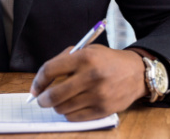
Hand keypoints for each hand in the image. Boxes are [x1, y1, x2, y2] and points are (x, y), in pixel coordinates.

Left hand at [29, 45, 147, 120]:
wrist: (135, 72)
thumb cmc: (105, 60)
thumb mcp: (86, 50)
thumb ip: (64, 60)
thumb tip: (43, 79)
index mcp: (83, 57)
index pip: (50, 70)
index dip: (38, 81)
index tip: (34, 88)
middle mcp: (90, 76)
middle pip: (55, 94)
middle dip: (43, 99)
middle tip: (41, 99)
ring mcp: (97, 95)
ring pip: (63, 108)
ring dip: (56, 107)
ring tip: (59, 101)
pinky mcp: (103, 110)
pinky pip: (76, 118)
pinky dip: (68, 114)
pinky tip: (71, 107)